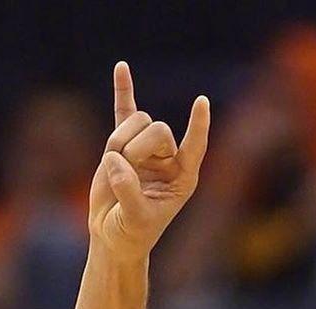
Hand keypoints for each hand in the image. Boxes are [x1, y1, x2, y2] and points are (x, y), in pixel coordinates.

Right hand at [88, 60, 209, 261]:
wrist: (113, 234)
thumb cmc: (131, 233)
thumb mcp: (134, 220)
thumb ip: (129, 193)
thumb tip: (117, 162)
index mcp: (183, 178)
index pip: (195, 145)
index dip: (198, 125)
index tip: (202, 102)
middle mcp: (168, 159)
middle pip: (158, 129)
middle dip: (137, 146)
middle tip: (126, 171)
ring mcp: (146, 149)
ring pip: (135, 122)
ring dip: (120, 142)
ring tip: (115, 171)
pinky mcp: (123, 144)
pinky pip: (124, 111)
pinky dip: (123, 90)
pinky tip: (122, 67)